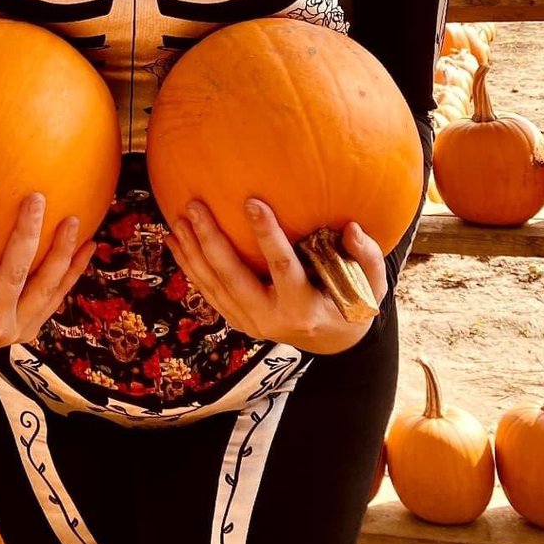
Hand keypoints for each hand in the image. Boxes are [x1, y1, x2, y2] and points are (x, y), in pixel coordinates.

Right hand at [0, 187, 95, 371]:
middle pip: (13, 274)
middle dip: (26, 234)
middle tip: (36, 198)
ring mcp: (13, 330)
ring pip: (42, 287)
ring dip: (60, 252)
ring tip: (73, 219)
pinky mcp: (29, 329)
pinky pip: (55, 298)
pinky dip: (73, 272)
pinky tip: (88, 245)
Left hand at [165, 198, 387, 354]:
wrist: (331, 342)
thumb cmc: (351, 304)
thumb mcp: (369, 286)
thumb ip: (364, 257)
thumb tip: (351, 228)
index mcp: (304, 309)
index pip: (282, 267)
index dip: (267, 235)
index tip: (251, 201)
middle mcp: (270, 319)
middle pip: (233, 277)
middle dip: (211, 240)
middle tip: (194, 205)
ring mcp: (249, 322)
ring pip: (213, 285)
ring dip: (192, 251)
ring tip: (177, 218)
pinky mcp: (236, 320)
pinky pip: (207, 291)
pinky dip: (188, 265)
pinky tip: (174, 240)